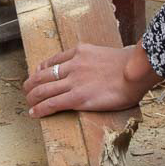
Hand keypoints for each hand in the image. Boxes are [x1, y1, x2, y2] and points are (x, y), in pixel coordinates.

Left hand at [22, 43, 161, 117]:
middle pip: (43, 75)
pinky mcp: (78, 98)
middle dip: (31, 84)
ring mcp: (74, 81)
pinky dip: (40, 108)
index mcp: (80, 52)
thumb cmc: (131, 65)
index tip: (37, 74)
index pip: (53, 60)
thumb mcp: (107, 53)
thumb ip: (96, 59)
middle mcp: (73, 65)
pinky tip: (34, 113)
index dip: (40, 69)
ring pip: (43, 89)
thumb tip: (99, 68)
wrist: (137, 71)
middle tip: (27, 90)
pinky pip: (52, 103)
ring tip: (28, 103)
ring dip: (32, 97)